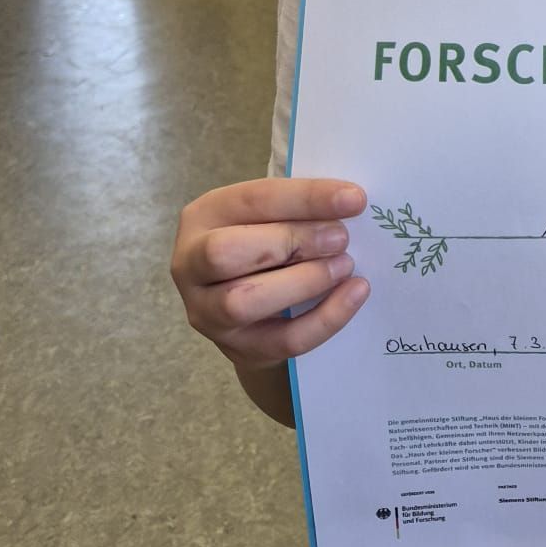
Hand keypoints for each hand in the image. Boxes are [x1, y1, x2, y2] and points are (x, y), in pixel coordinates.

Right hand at [171, 177, 369, 370]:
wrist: (257, 309)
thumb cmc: (268, 246)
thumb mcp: (274, 217)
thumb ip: (301, 209)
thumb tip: (350, 200)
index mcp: (204, 216)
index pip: (251, 201)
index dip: (305, 198)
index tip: (354, 199)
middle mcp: (191, 265)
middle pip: (225, 252)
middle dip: (291, 241)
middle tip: (341, 237)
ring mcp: (206, 312)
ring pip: (243, 302)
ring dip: (303, 281)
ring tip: (344, 265)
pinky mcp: (237, 348)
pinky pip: (282, 340)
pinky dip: (325, 318)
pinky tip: (355, 293)